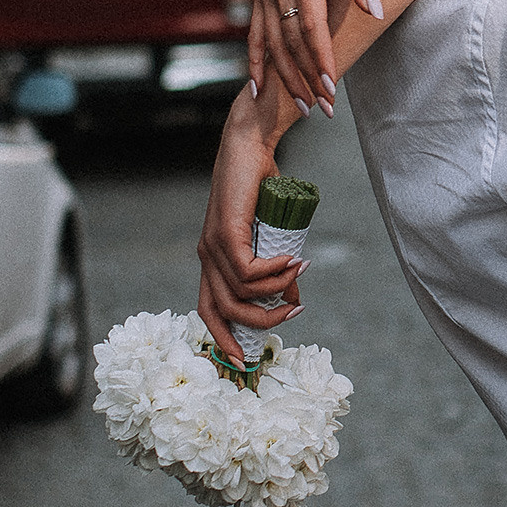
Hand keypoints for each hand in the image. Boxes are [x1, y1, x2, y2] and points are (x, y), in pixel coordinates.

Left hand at [196, 87, 304, 363]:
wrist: (250, 145)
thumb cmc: (263, 186)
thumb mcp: (273, 236)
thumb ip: (277, 266)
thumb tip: (292, 301)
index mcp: (212, 260)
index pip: (208, 311)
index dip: (223, 339)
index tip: (245, 361)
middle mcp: (206, 256)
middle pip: (224, 311)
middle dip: (260, 324)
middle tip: (294, 313)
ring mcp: (212, 245)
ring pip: (240, 293)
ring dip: (276, 292)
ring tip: (300, 276)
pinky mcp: (224, 233)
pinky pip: (248, 271)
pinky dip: (274, 273)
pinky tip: (293, 261)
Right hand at [251, 0, 381, 109]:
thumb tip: (375, 10)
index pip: (310, 24)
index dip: (319, 57)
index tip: (331, 84)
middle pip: (289, 41)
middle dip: (305, 77)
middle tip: (322, 108)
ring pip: (271, 43)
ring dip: (285, 77)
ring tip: (303, 107)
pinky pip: (256, 34)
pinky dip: (256, 62)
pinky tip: (259, 89)